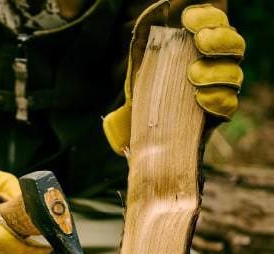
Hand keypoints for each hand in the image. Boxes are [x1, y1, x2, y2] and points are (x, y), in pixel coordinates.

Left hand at [103, 0, 244, 155]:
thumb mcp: (140, 58)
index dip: (209, 18)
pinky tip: (200, 99)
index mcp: (201, 47)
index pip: (217, 24)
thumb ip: (148, 32)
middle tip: (199, 43)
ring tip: (193, 76)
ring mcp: (218, 91)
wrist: (135, 124)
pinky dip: (217, 100)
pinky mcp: (215, 116)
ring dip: (217, 73)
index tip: (188, 21)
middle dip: (220, 41)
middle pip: (235, 48)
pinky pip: (229, 106)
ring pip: (234, 76)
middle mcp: (215, 66)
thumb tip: (160, 7)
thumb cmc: (143, 87)